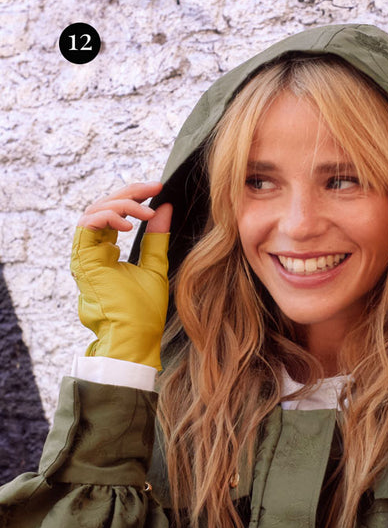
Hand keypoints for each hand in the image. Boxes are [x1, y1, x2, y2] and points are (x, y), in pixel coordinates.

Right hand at [72, 182, 172, 369]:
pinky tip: (130, 224)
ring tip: (146, 211)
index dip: (134, 197)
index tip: (159, 190)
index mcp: (106, 253)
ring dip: (121, 205)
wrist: (135, 337)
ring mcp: (85, 256)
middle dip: (129, 194)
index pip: (115, 214)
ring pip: (94, 211)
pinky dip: (109, 217)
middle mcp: (92, 252)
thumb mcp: (155, 266)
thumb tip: (165, 208)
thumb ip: (156, 237)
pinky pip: (88, 224)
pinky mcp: (83, 260)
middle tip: (154, 189)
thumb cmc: (144, 312)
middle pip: (103, 207)